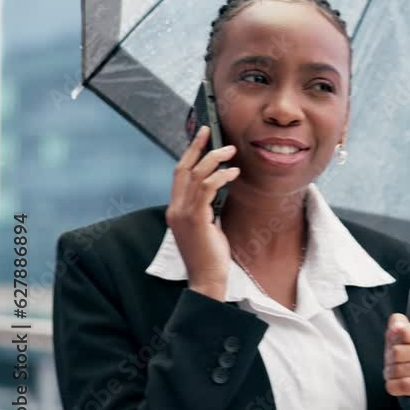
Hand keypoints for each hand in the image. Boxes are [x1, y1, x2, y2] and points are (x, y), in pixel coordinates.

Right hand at [166, 125, 240, 300]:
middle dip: (197, 147)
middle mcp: (175, 209)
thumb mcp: (208, 225)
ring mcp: (183, 214)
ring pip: (196, 175)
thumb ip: (207, 206)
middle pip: (183, 169)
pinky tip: (234, 173)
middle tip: (211, 131)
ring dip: (215, 159)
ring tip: (231, 151)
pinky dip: (221, 177)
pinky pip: (207, 189)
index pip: (179, 174)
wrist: (208, 279)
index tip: (202, 138)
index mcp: (175, 209)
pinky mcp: (196, 220)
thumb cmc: (211, 254)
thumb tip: (219, 186)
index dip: (189, 153)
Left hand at [383, 314, 409, 409]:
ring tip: (396, 373)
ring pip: (399, 370)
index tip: (395, 345)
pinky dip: (393, 386)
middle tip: (393, 363)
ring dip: (391, 374)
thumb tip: (397, 328)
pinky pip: (404, 385)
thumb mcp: (402, 333)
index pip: (403, 333)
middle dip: (389, 359)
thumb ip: (397, 323)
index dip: (392, 341)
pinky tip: (396, 384)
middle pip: (397, 352)